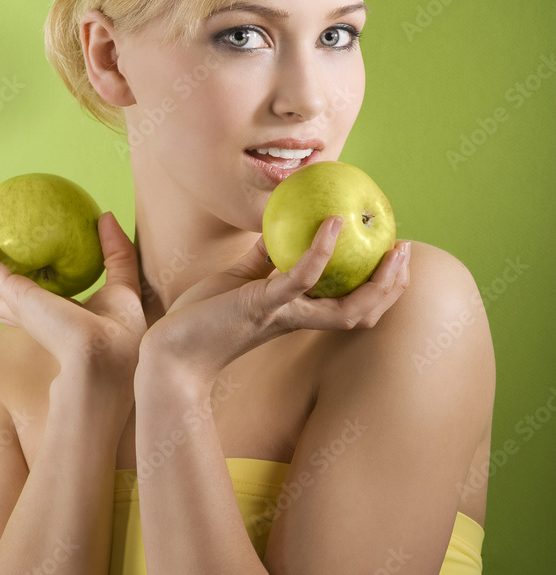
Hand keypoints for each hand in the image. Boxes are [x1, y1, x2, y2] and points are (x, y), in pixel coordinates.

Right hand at [0, 211, 146, 371]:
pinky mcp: (13, 296)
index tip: (7, 268)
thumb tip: (107, 216)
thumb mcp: (122, 284)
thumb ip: (116, 251)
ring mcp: (16, 308)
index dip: (9, 291)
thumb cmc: (120, 331)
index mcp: (50, 318)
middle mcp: (28, 316)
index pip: (21, 307)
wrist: (108, 352)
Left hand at [138, 217, 410, 385]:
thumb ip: (262, 260)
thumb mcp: (239, 281)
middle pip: (363, 313)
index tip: (393, 256)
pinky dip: (320, 253)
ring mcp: (283, 314)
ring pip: (347, 310)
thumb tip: (276, 229)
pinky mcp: (261, 306)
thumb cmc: (202, 319)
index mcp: (297, 314)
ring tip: (392, 247)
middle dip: (392, 286)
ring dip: (377, 282)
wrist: (170, 350)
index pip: (351, 306)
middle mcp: (298, 319)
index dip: (378, 286)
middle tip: (405, 251)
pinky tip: (332, 224)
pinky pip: (299, 280)